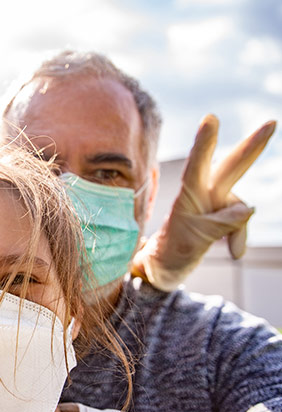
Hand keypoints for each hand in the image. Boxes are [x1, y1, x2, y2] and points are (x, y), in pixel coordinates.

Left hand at [133, 115, 275, 290]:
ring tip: (231, 250)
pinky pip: (240, 224)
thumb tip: (249, 208)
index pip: (197, 166)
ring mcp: (216, 203)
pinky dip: (238, 239)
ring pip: (239, 206)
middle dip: (252, 146)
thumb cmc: (173, 249)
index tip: (210, 118)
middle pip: (230, 167)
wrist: (168, 265)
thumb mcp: (192, 240)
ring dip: (238, 228)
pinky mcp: (224, 215)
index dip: (204, 143)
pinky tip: (235, 253)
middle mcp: (204, 193)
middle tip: (271, 123)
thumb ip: (221, 223)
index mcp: (188, 195)